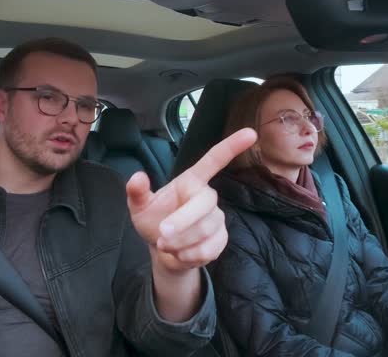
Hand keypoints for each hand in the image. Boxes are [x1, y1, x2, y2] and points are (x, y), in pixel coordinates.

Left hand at [126, 128, 256, 272]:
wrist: (162, 250)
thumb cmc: (153, 220)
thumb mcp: (140, 206)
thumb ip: (137, 192)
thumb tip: (137, 178)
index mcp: (190, 182)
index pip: (214, 160)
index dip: (231, 147)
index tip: (250, 133)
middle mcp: (206, 197)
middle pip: (206, 202)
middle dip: (183, 220)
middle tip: (162, 233)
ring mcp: (216, 218)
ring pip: (205, 230)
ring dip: (180, 242)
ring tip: (165, 244)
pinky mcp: (221, 239)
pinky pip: (209, 248)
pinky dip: (188, 255)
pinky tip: (178, 254)